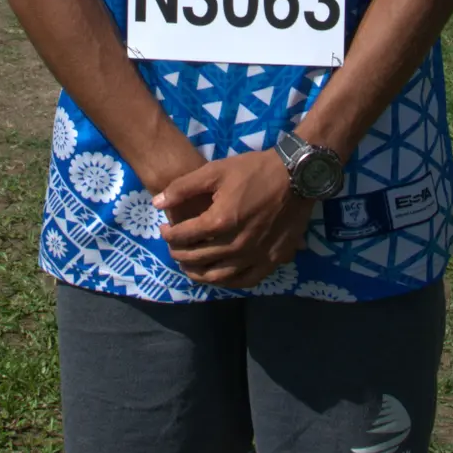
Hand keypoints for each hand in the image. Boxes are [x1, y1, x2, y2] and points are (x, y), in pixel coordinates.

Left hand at [155, 151, 312, 288]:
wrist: (296, 176)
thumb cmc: (254, 170)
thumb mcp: (215, 170)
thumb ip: (182, 188)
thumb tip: (157, 204)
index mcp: (219, 221)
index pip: (184, 236)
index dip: (170, 234)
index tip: (166, 230)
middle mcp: (235, 245)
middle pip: (198, 258)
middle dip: (180, 254)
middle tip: (174, 248)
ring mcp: (255, 256)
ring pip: (219, 276)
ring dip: (199, 274)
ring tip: (190, 267)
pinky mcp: (271, 260)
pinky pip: (245, 280)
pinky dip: (228, 282)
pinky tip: (219, 276)